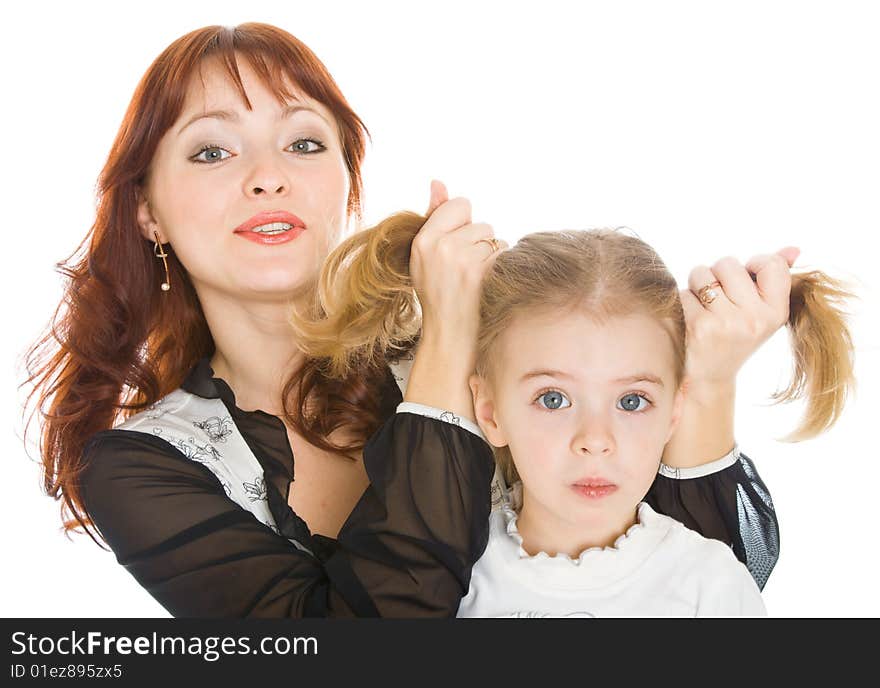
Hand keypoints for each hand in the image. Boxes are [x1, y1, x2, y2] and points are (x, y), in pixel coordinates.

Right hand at [410, 181, 507, 363]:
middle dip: (479, 243)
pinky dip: (501, 268)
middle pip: (481, 223)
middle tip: (465, 272)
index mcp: (423, 241)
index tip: (456, 249)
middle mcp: (440, 247)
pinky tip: (486, 286)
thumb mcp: (426, 257)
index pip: (459, 205)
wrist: (449, 336)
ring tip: (475, 280)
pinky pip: (505, 254)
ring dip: (492, 257)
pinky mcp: (483, 272)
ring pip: (495, 239)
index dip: (464, 225)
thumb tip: (437, 181)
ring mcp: (462, 260)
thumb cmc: (439, 294)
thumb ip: (434, 216)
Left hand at [681, 246, 798, 388]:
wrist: (709, 377)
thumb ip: (776, 279)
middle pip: (729, 263)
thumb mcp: (762, 313)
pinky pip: (684, 293)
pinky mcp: (699, 327)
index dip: (753, 264)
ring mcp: (726, 323)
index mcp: (776, 312)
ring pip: (702, 273)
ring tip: (705, 306)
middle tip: (720, 297)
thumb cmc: (736, 336)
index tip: (746, 278)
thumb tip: (793, 249)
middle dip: (718, 274)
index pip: (772, 265)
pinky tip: (692, 318)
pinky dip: (684, 301)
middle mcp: (755, 318)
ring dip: (697, 284)